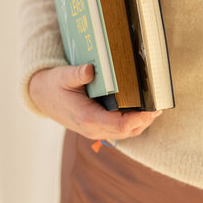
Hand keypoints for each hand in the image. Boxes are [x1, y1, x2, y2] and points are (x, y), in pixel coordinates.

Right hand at [28, 63, 162, 139]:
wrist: (43, 97)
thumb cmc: (54, 85)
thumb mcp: (62, 76)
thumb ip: (76, 74)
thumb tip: (89, 70)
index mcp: (87, 118)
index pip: (119, 125)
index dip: (139, 118)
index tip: (153, 107)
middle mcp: (93, 129)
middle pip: (128, 131)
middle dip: (145, 119)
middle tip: (160, 103)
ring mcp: (96, 131)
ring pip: (127, 133)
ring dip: (142, 122)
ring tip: (155, 106)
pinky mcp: (98, 128)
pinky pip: (121, 130)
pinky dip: (134, 122)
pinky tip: (143, 109)